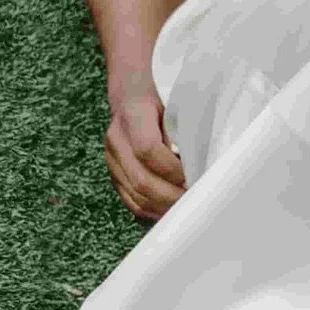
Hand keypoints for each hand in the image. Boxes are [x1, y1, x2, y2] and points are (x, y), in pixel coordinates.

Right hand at [104, 71, 186, 219]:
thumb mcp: (173, 107)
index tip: (193, 177)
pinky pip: (129, 200)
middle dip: (170, 196)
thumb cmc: (160, 102)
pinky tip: (168, 211)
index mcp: (133, 116)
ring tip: (184, 208)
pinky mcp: (112, 174)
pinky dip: (151, 210)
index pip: (148, 150)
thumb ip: (180, 135)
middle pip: (141, 179)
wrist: (130, 98)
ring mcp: (111, 159)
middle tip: (193, 200)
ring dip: (162, 207)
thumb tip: (198, 166)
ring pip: (134, 195)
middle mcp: (116, 139)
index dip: (172, 169)